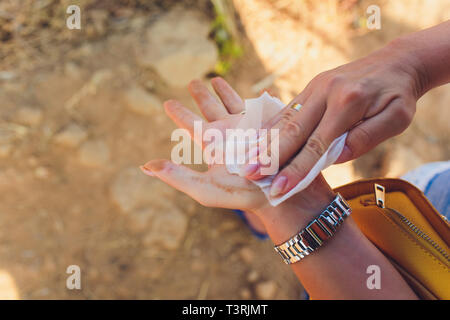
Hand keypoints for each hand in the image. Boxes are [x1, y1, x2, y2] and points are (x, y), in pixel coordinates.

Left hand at [141, 78, 333, 223]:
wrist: (281, 195)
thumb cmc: (242, 194)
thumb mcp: (205, 188)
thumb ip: (177, 177)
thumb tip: (145, 167)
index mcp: (213, 145)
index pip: (191, 125)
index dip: (180, 113)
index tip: (168, 102)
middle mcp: (228, 135)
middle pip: (210, 109)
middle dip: (201, 95)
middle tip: (192, 81)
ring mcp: (248, 128)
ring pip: (231, 103)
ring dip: (223, 91)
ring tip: (214, 78)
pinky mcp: (268, 125)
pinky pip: (259, 106)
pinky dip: (256, 98)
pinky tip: (256, 91)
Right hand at [242, 39, 422, 196]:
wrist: (396, 62)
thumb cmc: (398, 94)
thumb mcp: (396, 118)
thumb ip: (366, 137)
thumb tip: (334, 157)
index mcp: (347, 103)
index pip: (316, 145)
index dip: (296, 169)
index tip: (278, 189)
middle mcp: (325, 92)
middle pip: (292, 130)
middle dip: (268, 155)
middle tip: (247, 174)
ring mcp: (314, 87)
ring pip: (284, 118)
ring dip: (263, 140)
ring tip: (244, 159)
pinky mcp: (310, 87)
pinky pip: (287, 109)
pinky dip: (270, 126)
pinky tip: (255, 138)